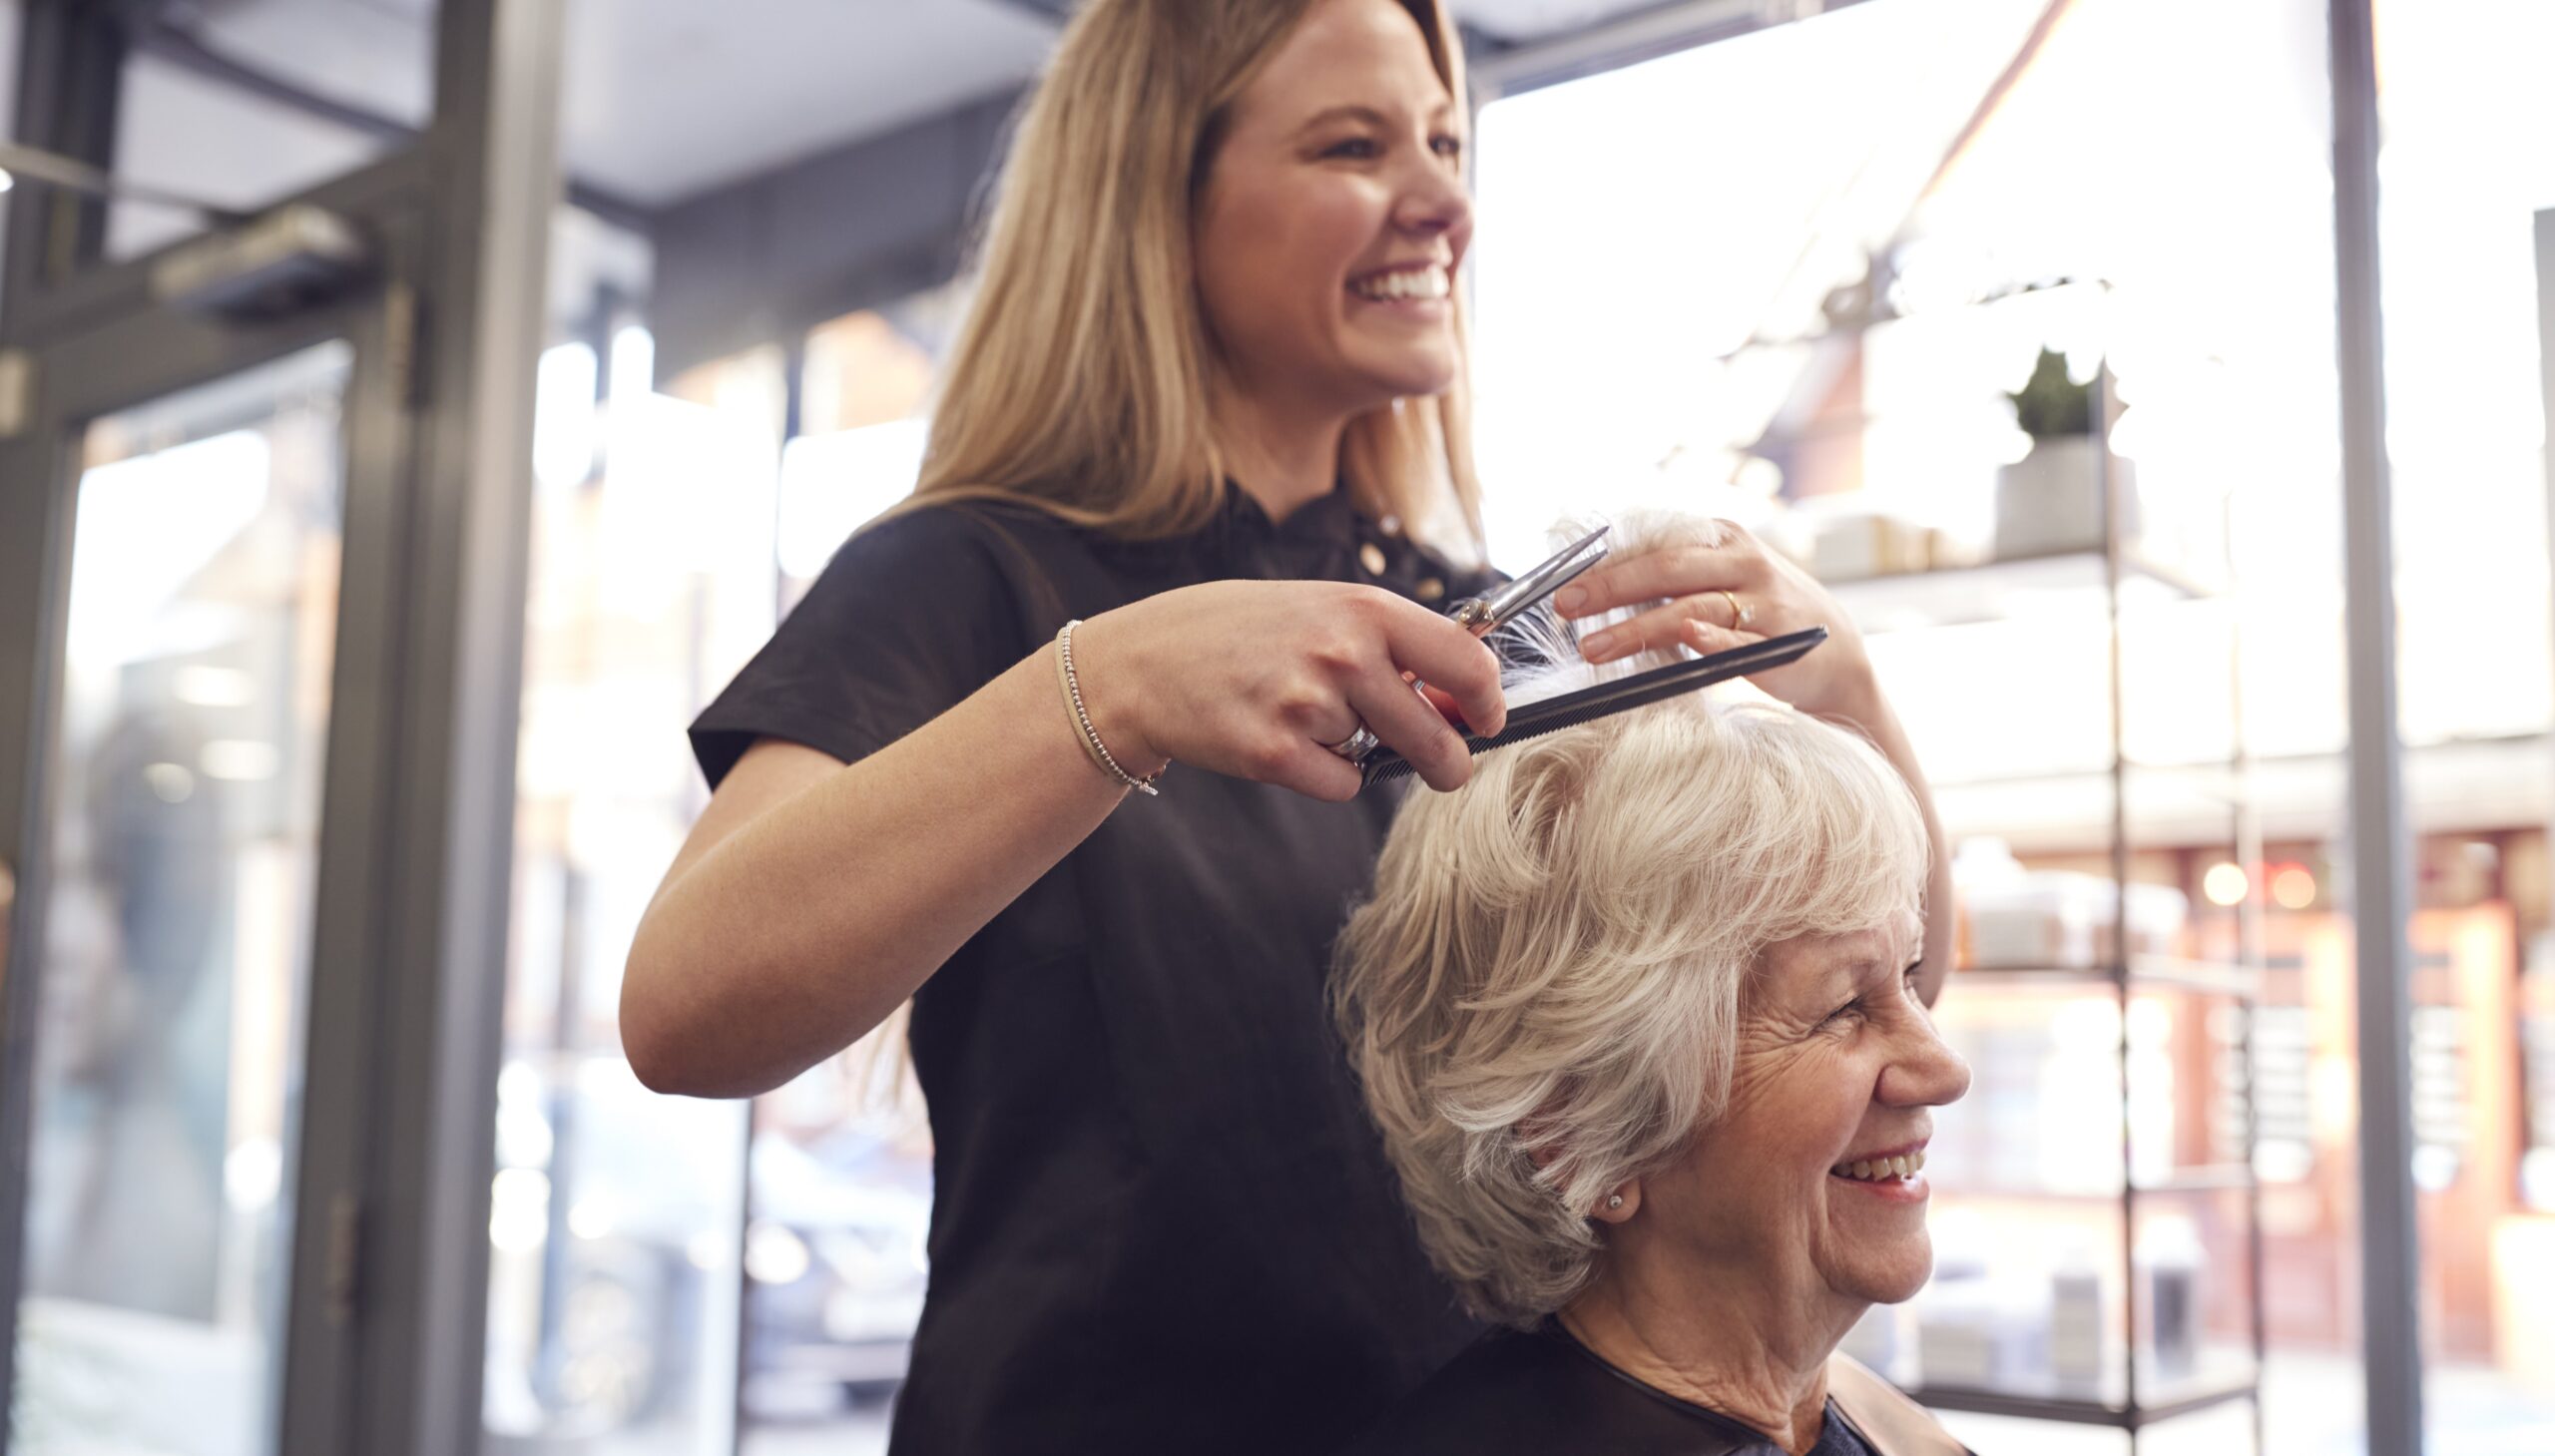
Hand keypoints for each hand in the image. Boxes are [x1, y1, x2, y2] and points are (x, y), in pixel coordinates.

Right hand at [1069, 581, 1507, 801]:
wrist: (1146, 661)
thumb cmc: (1242, 631)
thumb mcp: (1321, 611)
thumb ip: (1390, 647)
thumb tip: (1461, 700)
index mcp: (1364, 608)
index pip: (1465, 659)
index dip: (1486, 700)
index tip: (1485, 718)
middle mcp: (1343, 653)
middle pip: (1436, 733)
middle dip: (1447, 761)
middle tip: (1444, 766)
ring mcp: (1308, 704)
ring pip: (1379, 760)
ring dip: (1357, 751)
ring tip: (1301, 712)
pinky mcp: (1275, 753)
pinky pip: (1340, 785)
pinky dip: (1324, 776)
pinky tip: (1282, 739)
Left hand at [1551, 520, 1878, 722]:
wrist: (1835, 656)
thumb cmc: (1762, 617)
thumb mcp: (1719, 582)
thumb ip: (1669, 580)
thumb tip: (1595, 587)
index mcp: (1721, 538)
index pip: (1654, 544)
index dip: (1605, 564)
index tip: (1563, 586)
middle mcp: (1743, 560)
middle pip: (1666, 568)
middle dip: (1611, 587)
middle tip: (1566, 607)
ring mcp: (1763, 599)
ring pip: (1690, 607)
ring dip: (1638, 627)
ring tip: (1594, 647)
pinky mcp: (1777, 640)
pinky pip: (1737, 637)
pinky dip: (1710, 636)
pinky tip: (1685, 637)